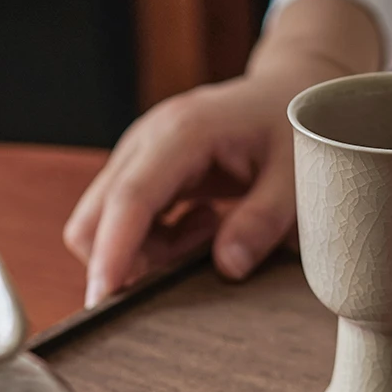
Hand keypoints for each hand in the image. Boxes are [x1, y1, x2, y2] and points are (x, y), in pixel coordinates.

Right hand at [64, 0, 381, 307]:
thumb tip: (227, 269)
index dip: (114, 253)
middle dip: (125, 261)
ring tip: (213, 230)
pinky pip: (127, 221)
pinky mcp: (145, 170)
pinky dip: (158, 240)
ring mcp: (140, 155)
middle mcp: (148, 140)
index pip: (131, 199)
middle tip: (189, 268)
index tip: (104, 298)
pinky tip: (206, 223)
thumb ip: (264, 220)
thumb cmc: (294, 130)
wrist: (286, 92)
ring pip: (106, 224)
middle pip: (96, 217)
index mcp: (183, 132)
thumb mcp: (295, 174)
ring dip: (151, 251)